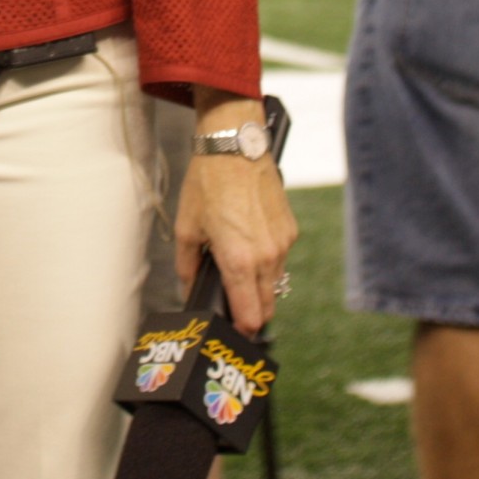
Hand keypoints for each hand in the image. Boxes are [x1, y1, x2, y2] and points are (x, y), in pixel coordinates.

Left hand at [173, 113, 298, 337]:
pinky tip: (250, 246)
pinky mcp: (290, 229)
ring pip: (275, 283)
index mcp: (239, 261)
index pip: (250, 314)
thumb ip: (188, 265)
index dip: (241, 327)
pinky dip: (268, 261)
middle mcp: (266, 257)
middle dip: (252, 312)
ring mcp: (282, 244)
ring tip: (239, 272)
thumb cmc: (209, 184)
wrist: (236, 148)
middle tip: (234, 307)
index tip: (233, 330)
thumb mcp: (187, 227)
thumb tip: (189, 287)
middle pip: (267, 306)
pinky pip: (281, 258)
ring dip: (260, 286)